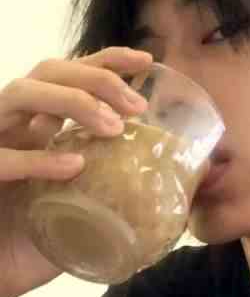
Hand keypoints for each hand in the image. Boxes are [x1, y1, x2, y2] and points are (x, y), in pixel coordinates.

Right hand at [0, 47, 151, 296]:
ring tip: (113, 127)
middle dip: (97, 78)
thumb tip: (185, 184)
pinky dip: (38, 157)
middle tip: (137, 106)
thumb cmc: (45, 235)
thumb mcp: (91, 204)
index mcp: (44, 126)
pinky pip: (1, 157)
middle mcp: (19, 126)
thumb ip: (126, 187)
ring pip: (21, 94)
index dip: (109, 61)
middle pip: (49, 71)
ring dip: (73, 101)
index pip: (75, 76)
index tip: (146, 62)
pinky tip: (74, 166)